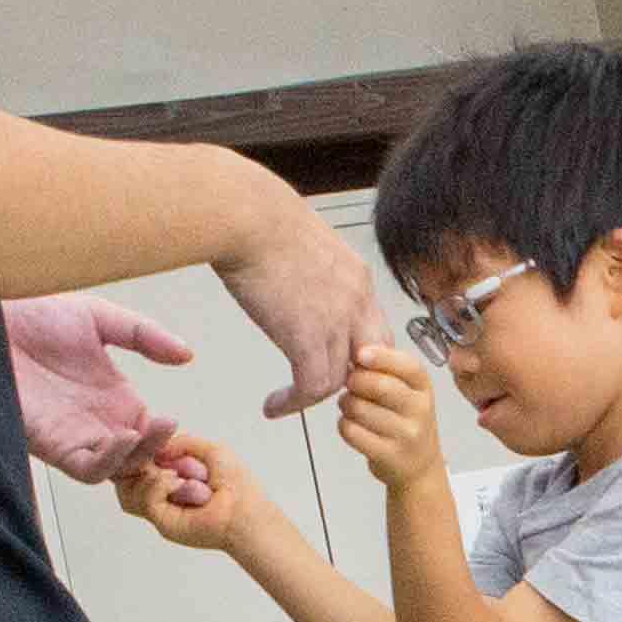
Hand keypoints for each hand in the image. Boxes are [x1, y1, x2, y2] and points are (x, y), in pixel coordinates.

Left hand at [1, 295, 190, 482]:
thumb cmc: (32, 313)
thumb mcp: (100, 317)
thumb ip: (145, 336)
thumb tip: (187, 355)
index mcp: (113, 397)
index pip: (151, 432)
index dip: (171, 439)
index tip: (189, 432)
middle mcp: (97, 421)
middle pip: (140, 457)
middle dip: (163, 455)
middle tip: (178, 439)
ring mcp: (75, 434)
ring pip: (118, 468)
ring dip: (140, 457)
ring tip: (152, 430)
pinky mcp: (51, 442)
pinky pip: (87, 468)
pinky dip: (110, 461)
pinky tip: (122, 436)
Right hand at [113, 427, 263, 554]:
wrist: (247, 511)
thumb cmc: (238, 485)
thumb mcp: (211, 450)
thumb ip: (181, 442)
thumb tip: (157, 448)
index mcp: (174, 477)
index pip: (138, 465)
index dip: (135, 452)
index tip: (139, 438)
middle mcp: (163, 494)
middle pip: (125, 478)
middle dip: (134, 461)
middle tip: (152, 455)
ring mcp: (161, 509)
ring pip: (127, 490)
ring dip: (147, 475)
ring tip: (173, 473)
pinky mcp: (162, 522)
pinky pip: (144, 499)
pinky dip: (158, 486)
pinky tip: (176, 482)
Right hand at [219, 186, 373, 417]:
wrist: (247, 215)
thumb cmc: (261, 218)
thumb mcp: (304, 244)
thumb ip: (311, 270)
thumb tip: (292, 277)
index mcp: (357, 277)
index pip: (374, 328)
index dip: (358, 351)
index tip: (333, 361)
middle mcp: (357, 301)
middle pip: (373, 359)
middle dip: (351, 379)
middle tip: (321, 387)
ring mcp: (336, 321)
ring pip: (340, 379)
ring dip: (314, 396)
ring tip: (287, 401)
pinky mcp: (306, 337)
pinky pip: (311, 387)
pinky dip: (294, 403)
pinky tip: (274, 406)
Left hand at [336, 341, 450, 491]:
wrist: (419, 466)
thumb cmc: (405, 420)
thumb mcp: (408, 391)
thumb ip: (387, 370)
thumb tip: (355, 352)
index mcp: (424, 387)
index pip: (408, 366)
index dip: (381, 357)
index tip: (360, 354)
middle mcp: (420, 410)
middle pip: (379, 385)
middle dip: (355, 381)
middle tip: (350, 384)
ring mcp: (407, 435)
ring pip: (359, 408)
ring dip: (345, 404)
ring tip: (350, 406)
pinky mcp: (389, 456)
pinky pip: (351, 432)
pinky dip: (344, 425)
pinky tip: (351, 425)